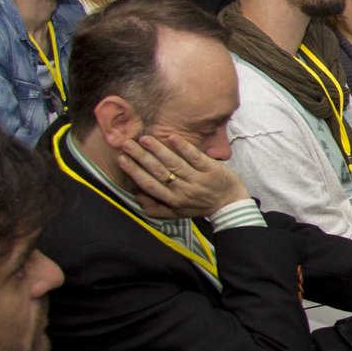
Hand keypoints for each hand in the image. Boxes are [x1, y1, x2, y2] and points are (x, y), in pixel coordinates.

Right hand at [117, 134, 249, 219]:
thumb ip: (155, 208)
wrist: (229, 204)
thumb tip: (136, 195)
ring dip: (158, 150)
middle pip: (158, 172)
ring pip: (174, 163)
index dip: (134, 172)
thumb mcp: (175, 213)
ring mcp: (198, 179)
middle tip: (128, 144)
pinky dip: (183, 147)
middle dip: (141, 158)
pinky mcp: (211, 169)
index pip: (149, 185)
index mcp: (173, 201)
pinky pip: (195, 157)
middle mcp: (184, 190)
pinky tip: (171, 137)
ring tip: (144, 139)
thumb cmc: (198, 206)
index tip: (122, 159)